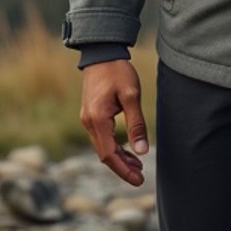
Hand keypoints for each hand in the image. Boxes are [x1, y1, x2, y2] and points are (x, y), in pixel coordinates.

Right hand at [79, 59, 149, 184]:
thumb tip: (143, 151)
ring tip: (137, 165)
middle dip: (122, 167)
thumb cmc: (117, 70)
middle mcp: (88, 122)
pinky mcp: (91, 114)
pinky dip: (114, 146)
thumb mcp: (131, 95)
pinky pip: (101, 137)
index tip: (139, 179)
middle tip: (140, 176)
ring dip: (119, 157)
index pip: (109, 155)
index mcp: (97, 119)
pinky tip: (127, 149)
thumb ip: (136, 124)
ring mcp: (87, 118)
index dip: (124, 170)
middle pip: (105, 154)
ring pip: (102, 146)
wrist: (101, 51)